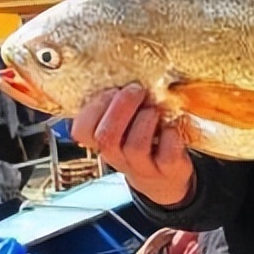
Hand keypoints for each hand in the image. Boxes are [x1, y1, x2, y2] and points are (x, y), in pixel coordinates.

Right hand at [71, 84, 194, 206]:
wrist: (163, 179)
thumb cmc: (141, 142)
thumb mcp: (121, 126)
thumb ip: (115, 106)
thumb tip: (119, 74)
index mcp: (101, 142)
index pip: (81, 130)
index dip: (94, 108)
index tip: (111, 91)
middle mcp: (118, 157)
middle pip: (107, 137)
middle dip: (121, 107)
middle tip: (136, 90)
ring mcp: (142, 166)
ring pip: (136, 146)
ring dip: (145, 120)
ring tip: (154, 110)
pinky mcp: (168, 170)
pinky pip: (167, 155)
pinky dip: (171, 136)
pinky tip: (171, 128)